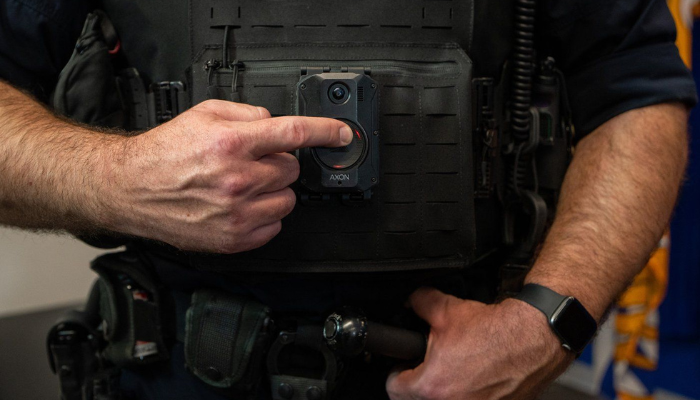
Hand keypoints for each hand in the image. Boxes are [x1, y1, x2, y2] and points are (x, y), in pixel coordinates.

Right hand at [102, 100, 351, 252]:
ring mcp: (237, 213)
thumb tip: (274, 124)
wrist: (131, 188)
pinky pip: (274, 225)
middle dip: (278, 161)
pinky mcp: (234, 238)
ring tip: (243, 185)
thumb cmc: (165, 153)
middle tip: (252, 162)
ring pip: (287, 199)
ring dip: (274, 190)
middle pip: (291, 169)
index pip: (294, 134)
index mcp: (231, 144)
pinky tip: (240, 205)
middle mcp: (237, 180)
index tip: (342, 134)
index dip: (326, 131)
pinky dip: (265, 214)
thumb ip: (246, 114)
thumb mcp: (203, 114)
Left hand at [386, 288, 573, 399]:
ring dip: (442, 392)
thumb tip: (411, 301)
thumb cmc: (495, 331)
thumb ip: (420, 303)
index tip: (403, 367)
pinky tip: (473, 380)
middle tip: (426, 369)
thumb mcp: (447, 309)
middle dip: (418, 385)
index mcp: (432, 386)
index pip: (394, 388)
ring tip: (452, 374)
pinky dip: (468, 395)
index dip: (397, 373)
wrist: (533, 339)